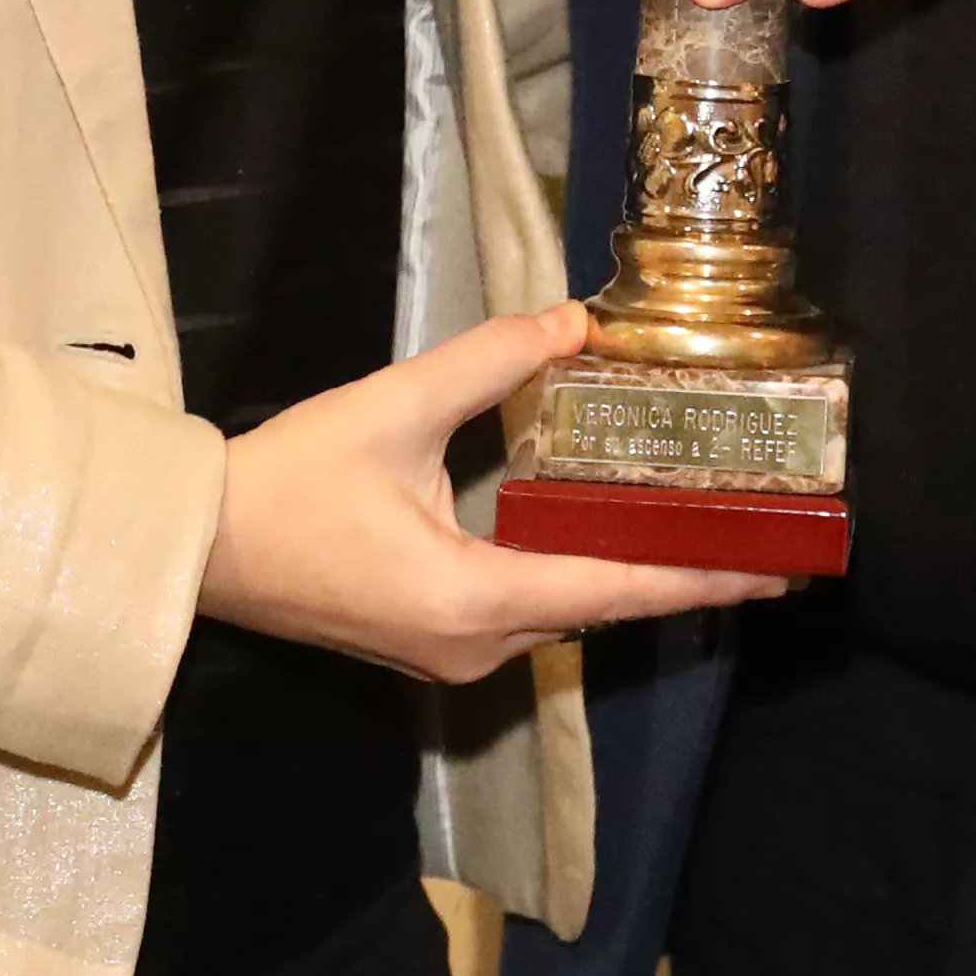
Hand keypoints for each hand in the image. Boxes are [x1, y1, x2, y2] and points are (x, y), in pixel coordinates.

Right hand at [198, 305, 784, 682]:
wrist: (198, 548)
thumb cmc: (289, 481)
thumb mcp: (393, 407)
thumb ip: (490, 361)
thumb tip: (576, 320)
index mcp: (477, 599)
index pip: (616, 588)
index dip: (701, 579)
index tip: (776, 574)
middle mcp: (477, 647)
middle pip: (599, 604)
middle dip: (678, 571)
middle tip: (756, 532)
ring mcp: (452, 656)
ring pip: (561, 609)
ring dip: (625, 570)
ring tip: (697, 527)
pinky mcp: (429, 644)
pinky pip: (524, 611)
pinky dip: (572, 573)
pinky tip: (606, 536)